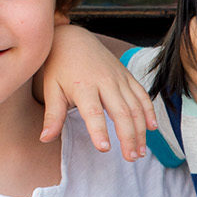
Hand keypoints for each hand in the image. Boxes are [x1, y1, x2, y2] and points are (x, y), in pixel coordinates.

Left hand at [37, 25, 153, 160]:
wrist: (73, 38)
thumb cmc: (59, 66)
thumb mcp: (51, 89)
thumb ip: (52, 115)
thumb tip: (44, 139)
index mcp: (83, 86)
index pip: (93, 112)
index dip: (99, 130)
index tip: (104, 148)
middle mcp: (105, 82)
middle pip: (121, 112)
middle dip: (128, 137)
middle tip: (130, 158)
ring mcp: (119, 78)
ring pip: (135, 107)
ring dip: (140, 130)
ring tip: (140, 152)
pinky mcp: (127, 76)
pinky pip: (142, 95)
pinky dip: (149, 111)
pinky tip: (151, 128)